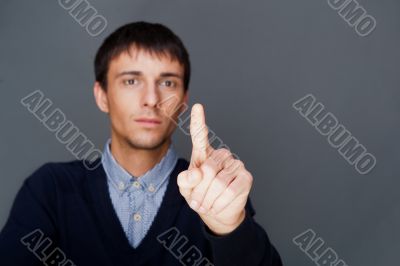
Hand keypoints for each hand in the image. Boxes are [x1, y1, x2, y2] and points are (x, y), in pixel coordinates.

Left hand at [177, 103, 252, 234]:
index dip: (198, 121)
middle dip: (199, 191)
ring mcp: (235, 164)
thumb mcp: (186, 188)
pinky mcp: (245, 177)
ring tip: (205, 205)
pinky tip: (217, 206)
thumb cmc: (199, 195)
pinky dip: (220, 203)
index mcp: (204, 153)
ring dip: (208, 200)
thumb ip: (185, 180)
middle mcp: (221, 155)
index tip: (197, 107)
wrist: (216, 212)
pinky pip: (230, 191)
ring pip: (219, 183)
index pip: (200, 135)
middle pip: (207, 170)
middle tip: (196, 202)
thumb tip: (197, 173)